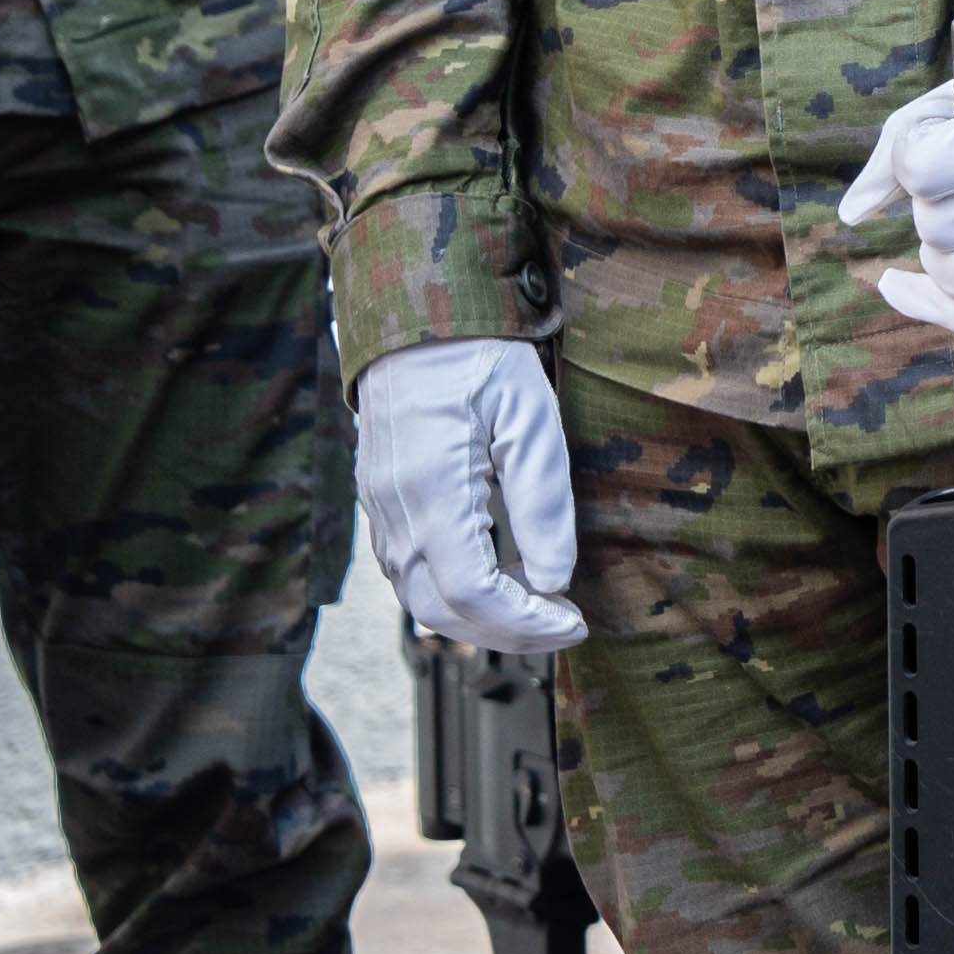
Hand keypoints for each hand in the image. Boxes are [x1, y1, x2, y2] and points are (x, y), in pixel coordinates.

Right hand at [355, 336, 583, 652]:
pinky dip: (453, 595)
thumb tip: (553, 580)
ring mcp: (379, 510)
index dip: (524, 622)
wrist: (419, 319)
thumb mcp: (530, 420)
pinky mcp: (379, 504)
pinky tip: (499, 583)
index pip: (472, 592)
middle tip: (563, 626)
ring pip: (419, 599)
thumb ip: (542, 503)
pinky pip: (408, 572)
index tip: (574, 622)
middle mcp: (394, 511)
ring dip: (479, 619)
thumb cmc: (481, 361)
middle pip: (441, 610)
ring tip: (538, 612)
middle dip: (506, 634)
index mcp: (432, 491)